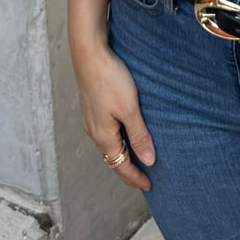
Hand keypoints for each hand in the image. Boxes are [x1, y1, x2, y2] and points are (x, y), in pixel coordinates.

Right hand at [73, 42, 156, 190]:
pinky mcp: (94, 107)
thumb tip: (148, 160)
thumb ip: (139, 135)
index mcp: (104, 136)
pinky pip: (108, 133)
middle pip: (114, 159)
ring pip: (110, 146)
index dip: (136, 178)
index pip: (121, 166)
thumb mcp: (130, 109)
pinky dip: (119, 141)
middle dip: (129, 171)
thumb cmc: (110, 79)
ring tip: (139, 158)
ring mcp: (93, 119)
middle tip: (146, 178)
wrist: (89, 53)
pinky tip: (127, 134)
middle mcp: (95, 131)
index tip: (150, 186)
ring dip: (124, 155)